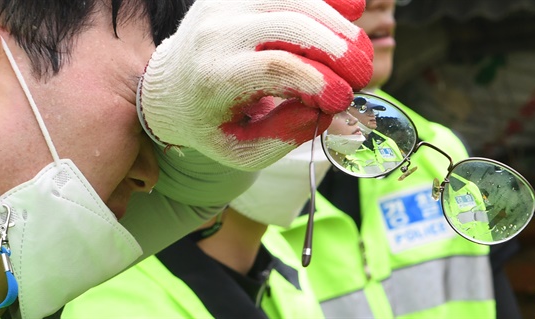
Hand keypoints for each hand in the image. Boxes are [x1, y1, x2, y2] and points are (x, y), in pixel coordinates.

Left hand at [138, 0, 372, 170]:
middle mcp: (218, 31)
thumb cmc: (209, 121)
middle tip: (363, 75)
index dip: (320, 81)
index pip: (275, 67)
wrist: (170, 86)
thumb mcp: (239, 150)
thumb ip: (282, 137)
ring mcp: (227, 4)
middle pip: (291, 24)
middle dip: (338, 50)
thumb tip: (324, 109)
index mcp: (214, 76)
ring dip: (337, 24)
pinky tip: (351, 9)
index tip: (343, 100)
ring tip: (359, 53)